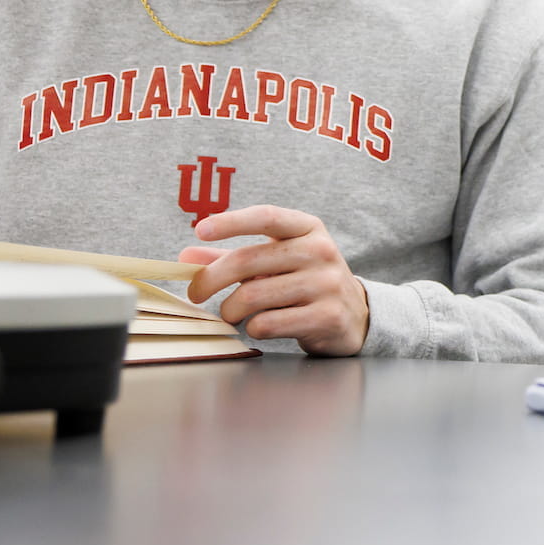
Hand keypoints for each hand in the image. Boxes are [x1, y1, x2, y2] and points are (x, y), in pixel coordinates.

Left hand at [181, 205, 370, 354]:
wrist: (356, 315)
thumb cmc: (306, 282)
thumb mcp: (278, 261)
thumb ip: (234, 257)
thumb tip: (187, 257)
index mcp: (309, 229)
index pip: (267, 216)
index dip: (232, 222)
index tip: (200, 229)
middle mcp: (320, 251)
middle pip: (247, 261)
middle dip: (210, 280)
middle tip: (196, 293)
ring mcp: (326, 284)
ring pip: (252, 296)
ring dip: (230, 310)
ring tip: (231, 313)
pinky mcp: (326, 316)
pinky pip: (267, 323)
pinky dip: (252, 328)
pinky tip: (260, 325)